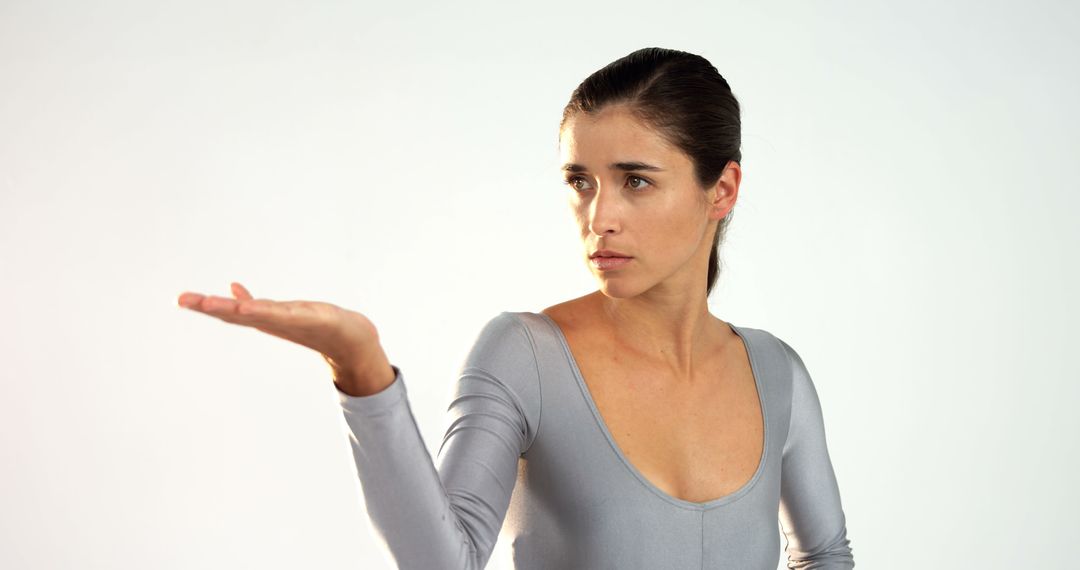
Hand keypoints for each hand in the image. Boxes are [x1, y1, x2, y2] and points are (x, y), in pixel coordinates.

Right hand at [176, 282, 390, 390]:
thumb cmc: (316, 325)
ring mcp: (293, 321)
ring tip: (210, 303)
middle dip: (211, 307)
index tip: (181, 299)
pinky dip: (268, 311)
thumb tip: (232, 289)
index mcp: (266, 318)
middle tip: (183, 300)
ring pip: (259, 315)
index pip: (231, 312)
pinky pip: (288, 315)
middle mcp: (275, 321)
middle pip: (238, 314)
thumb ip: (255, 304)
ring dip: (234, 309)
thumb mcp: (282, 311)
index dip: (205, 305)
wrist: (352, 341)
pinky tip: (247, 307)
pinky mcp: (315, 319)